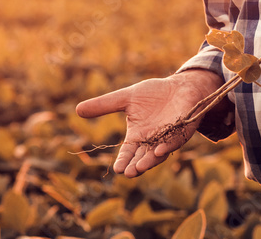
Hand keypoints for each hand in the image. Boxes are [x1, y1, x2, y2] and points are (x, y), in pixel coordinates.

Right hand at [75, 69, 222, 176]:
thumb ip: (105, 105)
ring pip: (158, 153)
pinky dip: (168, 146)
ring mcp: (168, 137)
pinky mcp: (183, 130)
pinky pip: (175, 140)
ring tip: (140, 167)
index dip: (123, 161)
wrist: (180, 87)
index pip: (128, 152)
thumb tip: (77, 110)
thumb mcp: (126, 98)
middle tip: (128, 173)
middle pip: (142, 157)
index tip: (116, 170)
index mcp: (138, 136)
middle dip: (135, 166)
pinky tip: (160, 150)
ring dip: (150, 160)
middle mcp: (152, 141)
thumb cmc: (153, 94)